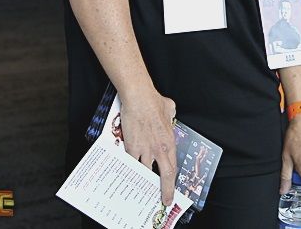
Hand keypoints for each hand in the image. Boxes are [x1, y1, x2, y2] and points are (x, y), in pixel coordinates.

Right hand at [118, 89, 177, 205]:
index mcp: (170, 142)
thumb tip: (171, 113)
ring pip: (145, 172)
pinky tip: (127, 177)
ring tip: (141, 191)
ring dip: (144, 182)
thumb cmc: (154, 101)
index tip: (173, 190)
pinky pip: (130, 163)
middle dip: (165, 191)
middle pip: (164, 176)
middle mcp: (159, 149)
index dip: (172, 182)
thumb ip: (171, 115)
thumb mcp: (169, 108)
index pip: (173, 168)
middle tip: (164, 201)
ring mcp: (145, 149)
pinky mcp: (131, 147)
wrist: (139, 98)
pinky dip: (129, 170)